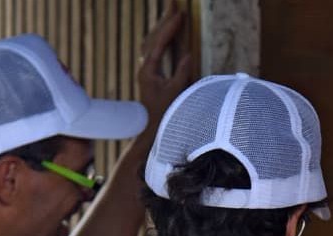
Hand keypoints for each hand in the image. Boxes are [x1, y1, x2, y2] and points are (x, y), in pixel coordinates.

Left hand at [137, 5, 192, 122]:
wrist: (149, 126)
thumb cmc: (163, 111)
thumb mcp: (176, 91)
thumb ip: (182, 72)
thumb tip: (188, 55)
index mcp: (149, 69)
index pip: (160, 42)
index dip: (171, 27)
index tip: (180, 14)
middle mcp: (145, 66)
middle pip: (154, 37)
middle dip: (165, 20)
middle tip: (174, 5)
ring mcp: (146, 69)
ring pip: (152, 42)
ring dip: (162, 27)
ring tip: (172, 15)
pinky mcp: (149, 73)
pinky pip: (154, 49)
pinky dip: (161, 39)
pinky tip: (165, 35)